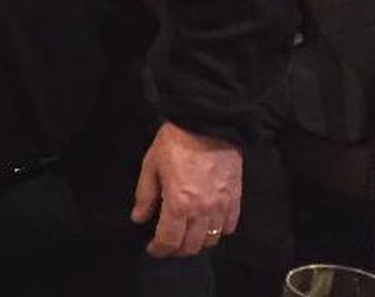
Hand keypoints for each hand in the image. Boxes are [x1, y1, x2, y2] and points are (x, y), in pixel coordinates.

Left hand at [131, 122, 241, 256]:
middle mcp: (202, 211)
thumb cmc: (174, 142)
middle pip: (191, 246)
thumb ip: (145, 195)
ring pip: (211, 240)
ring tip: (187, 234)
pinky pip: (229, 227)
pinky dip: (218, 231)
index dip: (159, 249)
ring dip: (197, 242)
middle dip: (176, 249)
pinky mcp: (235, 199)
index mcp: (178, 204)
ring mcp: (221, 207)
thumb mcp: (151, 165)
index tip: (153, 248)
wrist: (207, 124)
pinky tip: (208, 224)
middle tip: (167, 243)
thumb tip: (139, 219)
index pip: (169, 240)